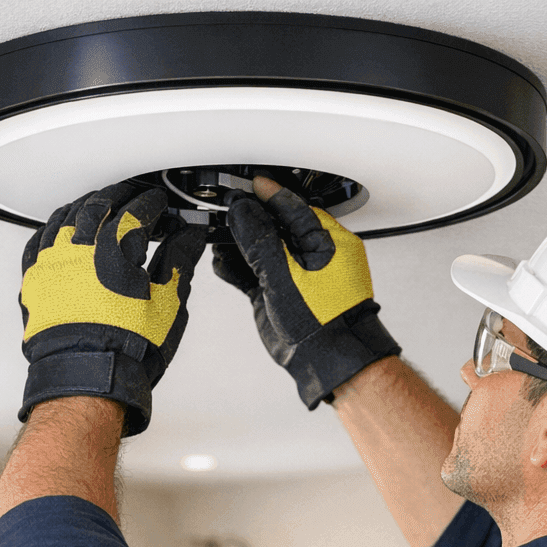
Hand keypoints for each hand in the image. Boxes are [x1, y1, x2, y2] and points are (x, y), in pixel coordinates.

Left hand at [19, 183, 205, 435]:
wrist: (87, 379)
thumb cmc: (127, 350)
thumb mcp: (168, 303)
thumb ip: (179, 260)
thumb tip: (189, 236)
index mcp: (115, 249)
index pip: (138, 210)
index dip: (154, 203)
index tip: (162, 205)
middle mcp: (79, 249)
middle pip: (100, 204)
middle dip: (121, 195)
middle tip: (135, 194)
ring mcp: (52, 263)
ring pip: (66, 217)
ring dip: (86, 206)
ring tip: (100, 203)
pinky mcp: (35, 282)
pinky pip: (38, 241)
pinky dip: (53, 228)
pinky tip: (60, 227)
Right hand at [212, 177, 400, 408]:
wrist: (328, 360)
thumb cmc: (326, 319)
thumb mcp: (286, 272)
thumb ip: (260, 240)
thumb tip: (243, 210)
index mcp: (327, 240)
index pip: (292, 207)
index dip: (267, 195)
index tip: (247, 186)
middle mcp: (311, 254)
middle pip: (274, 225)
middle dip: (248, 219)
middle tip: (226, 210)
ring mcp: (294, 274)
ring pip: (260, 248)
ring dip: (238, 244)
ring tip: (218, 236)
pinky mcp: (278, 292)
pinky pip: (253, 272)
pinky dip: (236, 267)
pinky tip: (222, 262)